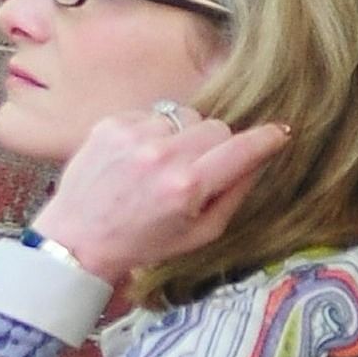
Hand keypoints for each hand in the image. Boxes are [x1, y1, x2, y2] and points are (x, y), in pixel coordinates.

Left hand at [30, 107, 289, 283]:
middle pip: (216, 127)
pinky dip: (153, 132)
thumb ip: (234, 194)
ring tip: (164, 164)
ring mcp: (133, 135)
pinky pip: (151, 114)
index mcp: (188, 186)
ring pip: (184, 116)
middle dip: (218, 145)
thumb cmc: (143, 242)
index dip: (266, 139)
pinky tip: (139, 157)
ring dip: (184, 136)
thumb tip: (259, 159)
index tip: (279, 132)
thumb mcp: (201, 233)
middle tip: (200, 168)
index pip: (242, 148)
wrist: (78, 237)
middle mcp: (161, 155)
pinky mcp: (110, 124)